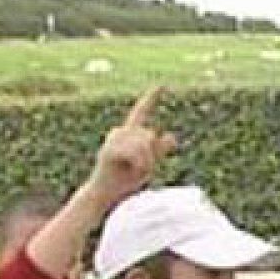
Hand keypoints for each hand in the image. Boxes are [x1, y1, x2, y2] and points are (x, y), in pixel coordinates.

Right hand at [82, 87, 175, 210]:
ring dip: (145, 162)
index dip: (151, 99)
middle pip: (149, 135)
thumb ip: (159, 149)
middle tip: (140, 169)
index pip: (141, 112)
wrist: (106, 193)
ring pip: (143, 144)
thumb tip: (173, 136)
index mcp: (129, 133)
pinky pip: (135, 154)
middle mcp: (120, 132)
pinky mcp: (108, 150)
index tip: (161, 85)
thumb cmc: (124, 179)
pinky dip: (138, 164)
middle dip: (151, 155)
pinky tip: (129, 170)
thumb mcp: (147, 163)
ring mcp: (112, 140)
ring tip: (133, 171)